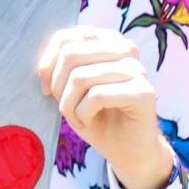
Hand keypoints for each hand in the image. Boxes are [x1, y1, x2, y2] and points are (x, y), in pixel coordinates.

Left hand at [37, 26, 172, 188]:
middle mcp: (125, 49)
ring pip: (81, 76)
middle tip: (64, 107)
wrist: (126, 150)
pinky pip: (97, 95)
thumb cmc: (95, 115)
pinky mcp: (144, 92)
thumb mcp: (70, 88)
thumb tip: (43, 66)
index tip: (48, 89)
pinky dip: (83, 113)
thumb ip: (60, 66)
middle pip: (71, 55)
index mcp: (107, 40)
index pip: (65, 38)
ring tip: (78, 118)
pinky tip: (89, 122)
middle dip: (57, 86)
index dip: (47, 65)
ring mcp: (137, 69)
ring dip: (69, 105)